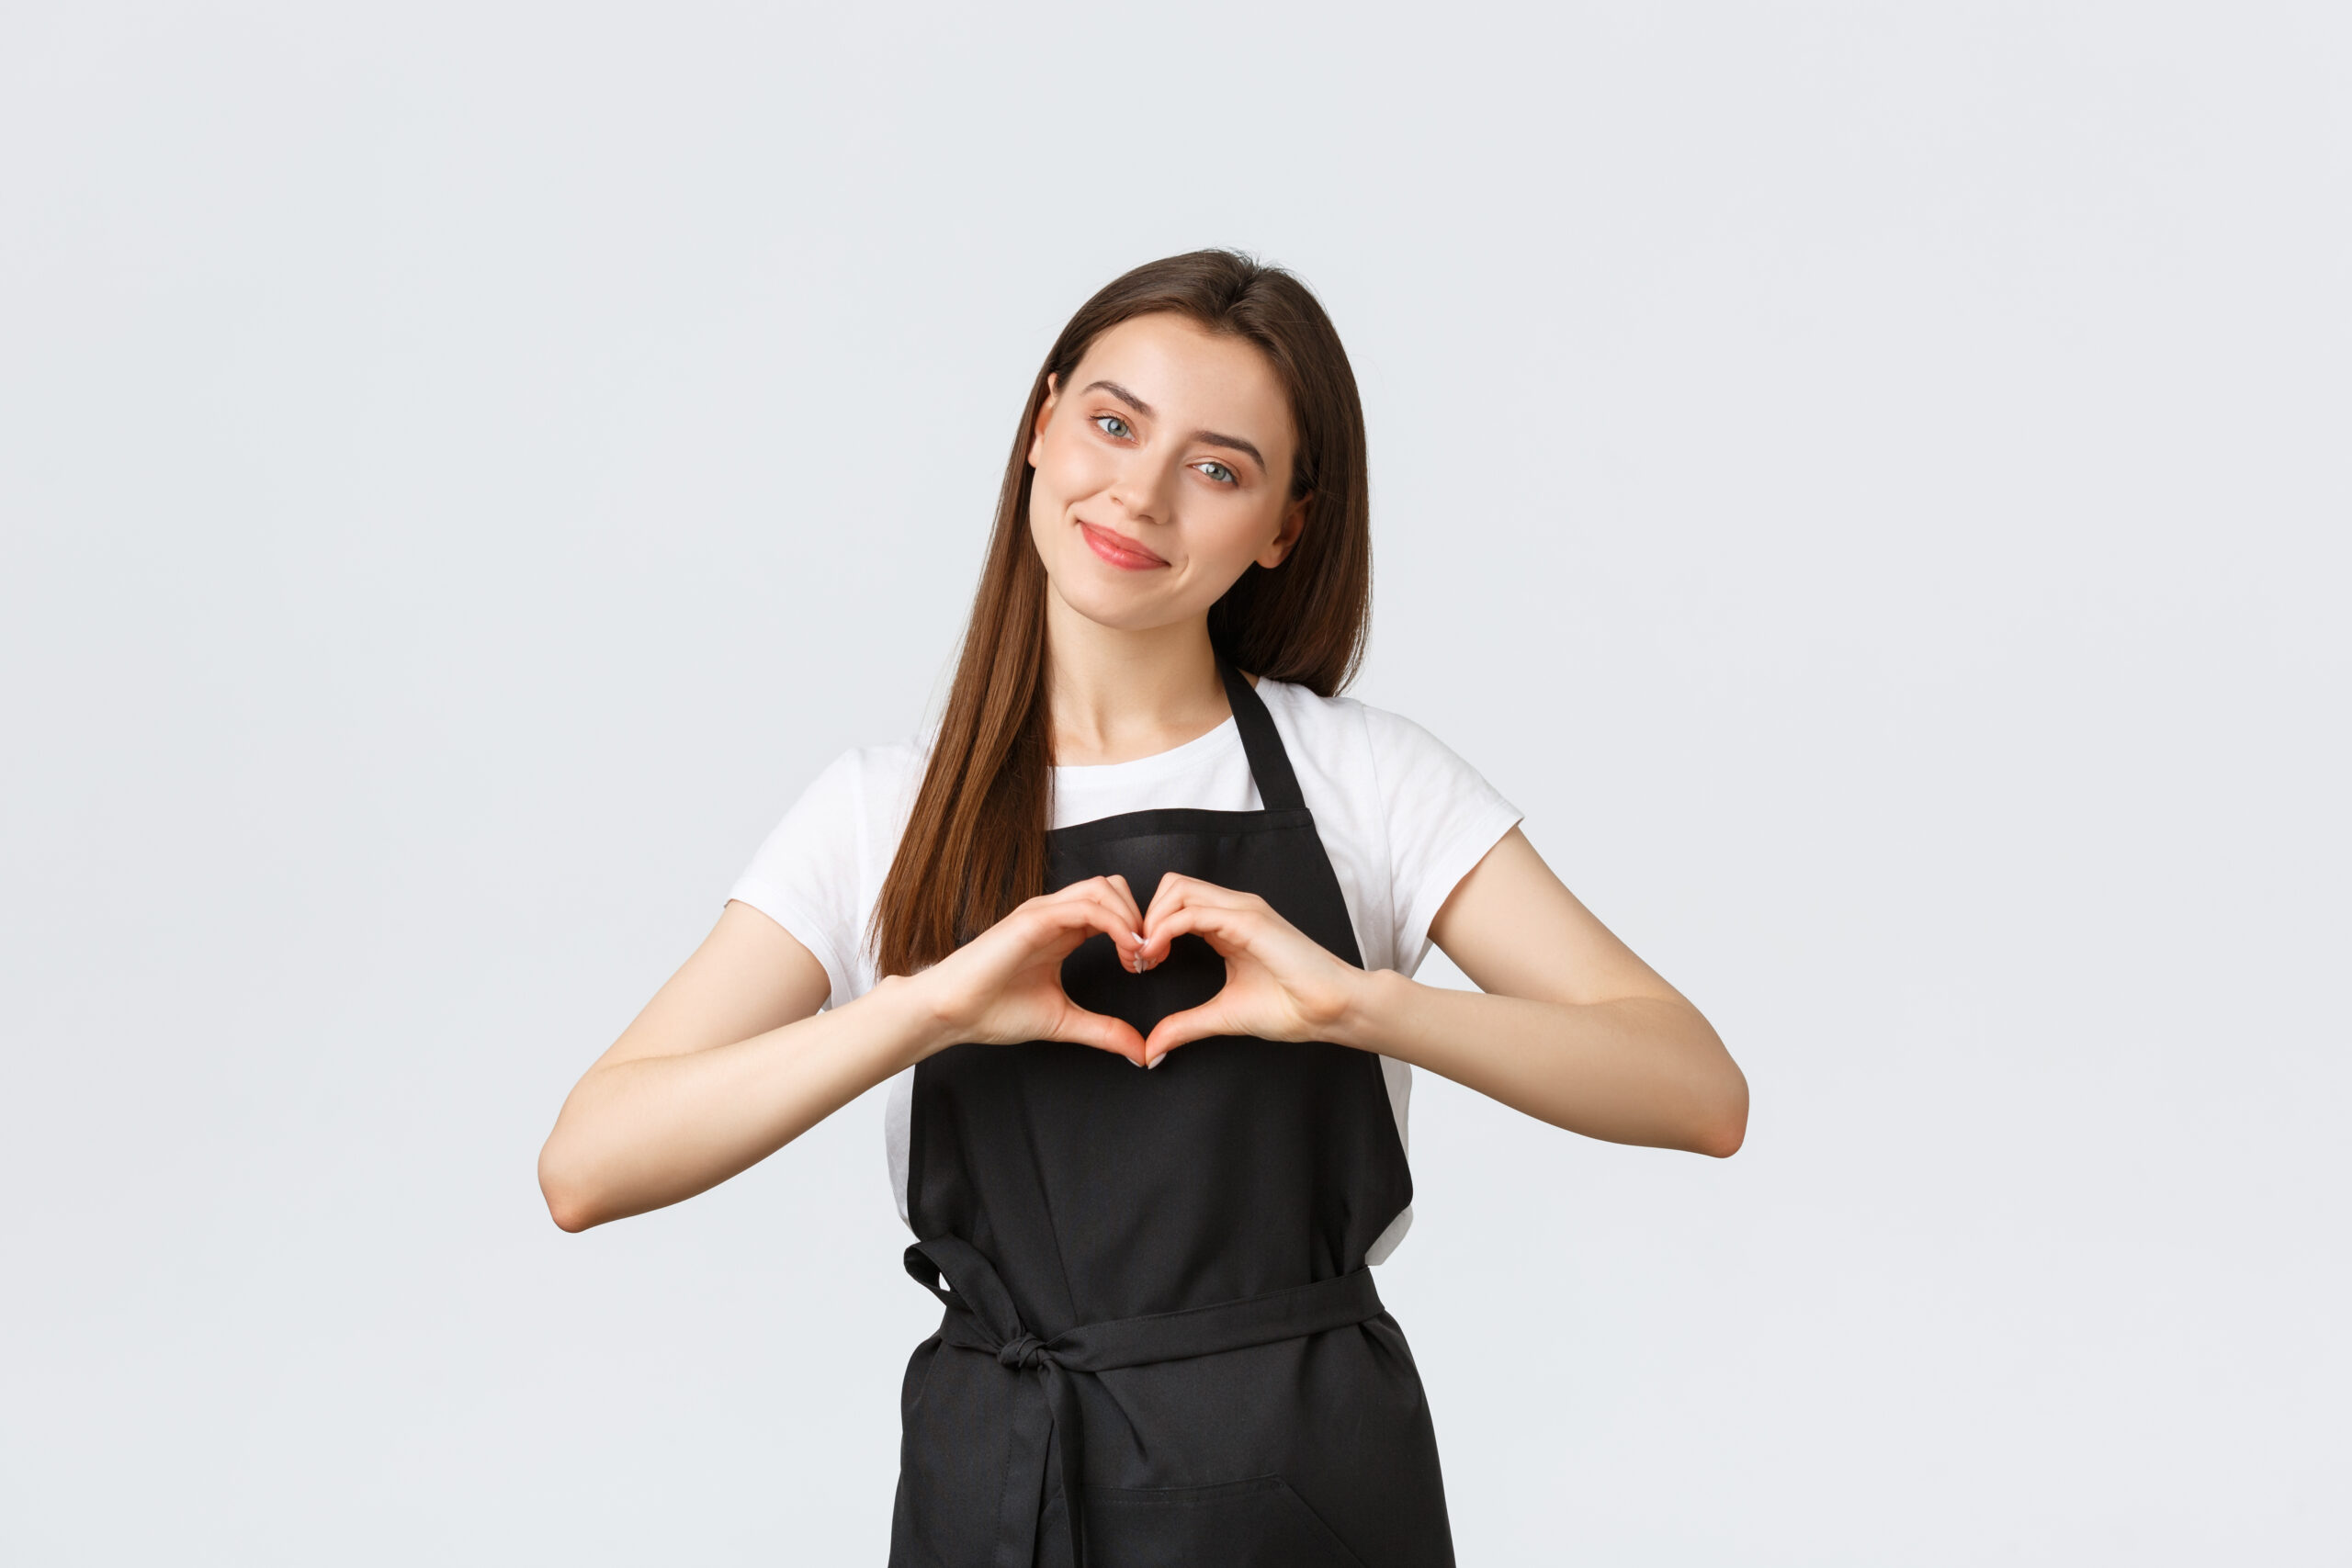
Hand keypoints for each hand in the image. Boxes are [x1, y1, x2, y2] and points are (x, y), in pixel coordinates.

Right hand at [908, 876, 1151, 1064]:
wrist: (951, 1013)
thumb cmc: (994, 1011)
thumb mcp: (1064, 1021)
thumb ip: (1104, 1031)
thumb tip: (1142, 1052)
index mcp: (1063, 930)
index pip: (1114, 907)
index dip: (1139, 931)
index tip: (1148, 966)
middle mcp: (1055, 914)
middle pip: (1114, 887)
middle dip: (1141, 917)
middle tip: (1148, 958)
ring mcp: (1044, 912)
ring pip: (1104, 888)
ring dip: (1131, 917)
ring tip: (1139, 955)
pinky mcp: (1034, 919)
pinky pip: (1086, 906)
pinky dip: (1116, 923)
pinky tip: (1125, 951)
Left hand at [1134, 874, 1368, 1064]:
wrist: (1333, 1010)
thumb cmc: (1292, 1008)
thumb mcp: (1223, 1015)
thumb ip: (1186, 1025)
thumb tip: (1152, 1048)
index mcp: (1229, 924)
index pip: (1176, 902)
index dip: (1149, 926)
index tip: (1140, 964)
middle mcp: (1234, 909)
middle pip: (1172, 886)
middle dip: (1144, 917)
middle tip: (1138, 959)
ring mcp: (1243, 910)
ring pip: (1178, 889)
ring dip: (1151, 920)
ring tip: (1146, 958)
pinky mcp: (1249, 921)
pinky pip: (1193, 912)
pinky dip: (1165, 929)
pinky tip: (1157, 956)